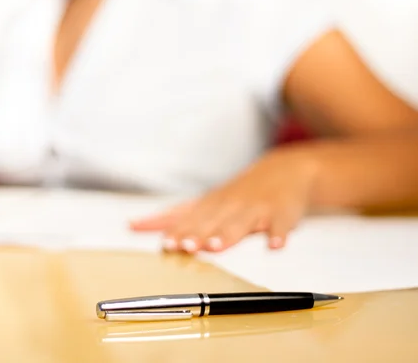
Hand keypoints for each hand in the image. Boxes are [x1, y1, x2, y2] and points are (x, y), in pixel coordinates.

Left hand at [130, 149, 318, 252]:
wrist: (284, 171)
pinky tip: (275, 245)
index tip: (164, 244)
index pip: (189, 220)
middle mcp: (230, 206)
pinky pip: (281, 225)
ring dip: (228, 235)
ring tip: (217, 247)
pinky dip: (279, 234)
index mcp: (210, 206)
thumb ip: (171, 217)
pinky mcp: (282, 214)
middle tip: (185, 247)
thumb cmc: (236, 193)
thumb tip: (133, 225)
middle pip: (212, 222)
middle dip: (197, 234)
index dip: (177, 232)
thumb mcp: (202, 203)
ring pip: (241, 224)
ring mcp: (256, 209)